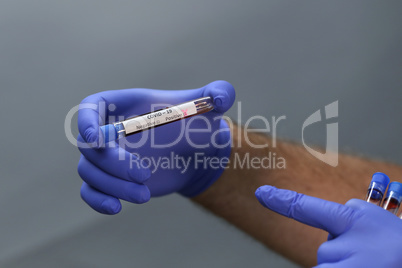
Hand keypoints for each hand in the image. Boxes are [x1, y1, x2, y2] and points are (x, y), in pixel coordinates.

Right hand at [77, 80, 234, 213]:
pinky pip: (90, 191)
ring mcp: (108, 157)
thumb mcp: (208, 107)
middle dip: (113, 163)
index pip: (91, 107)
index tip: (97, 138)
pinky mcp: (112, 180)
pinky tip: (117, 208)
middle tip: (144, 174)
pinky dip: (97, 201)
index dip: (87, 121)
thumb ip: (218, 93)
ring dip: (114, 186)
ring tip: (145, 195)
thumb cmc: (196, 124)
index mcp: (125, 106)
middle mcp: (110, 131)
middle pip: (90, 146)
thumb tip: (222, 96)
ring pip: (90, 172)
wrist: (194, 153)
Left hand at [255, 185, 401, 267]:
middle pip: (325, 250)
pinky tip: (363, 265)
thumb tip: (327, 236)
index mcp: (352, 219)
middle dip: (344, 254)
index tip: (261, 192)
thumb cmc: (398, 245)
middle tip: (372, 256)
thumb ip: (345, 220)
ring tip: (374, 263)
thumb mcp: (374, 221)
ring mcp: (346, 264)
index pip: (307, 208)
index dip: (282, 200)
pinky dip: (340, 267)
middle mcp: (344, 243)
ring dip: (346, 264)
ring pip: (328, 264)